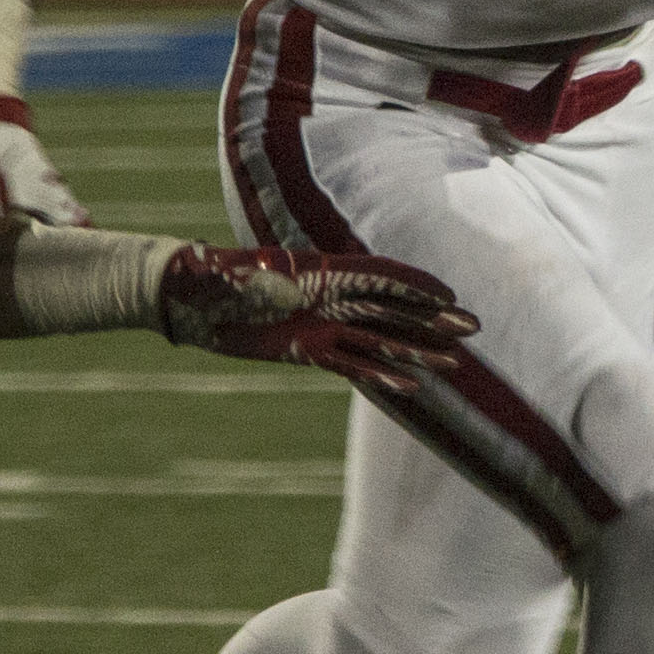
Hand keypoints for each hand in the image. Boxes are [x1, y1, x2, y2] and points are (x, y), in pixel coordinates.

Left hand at [157, 243, 473, 394]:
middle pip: (391, 306)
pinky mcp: (305, 348)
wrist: (182, 297)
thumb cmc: (207, 276)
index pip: (377, 275)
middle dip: (432, 319)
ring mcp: (320, 322)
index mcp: (317, 269)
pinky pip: (352, 364)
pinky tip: (410, 385)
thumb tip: (282, 288)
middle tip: (471, 331)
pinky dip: (381, 373)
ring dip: (417, 350)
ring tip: (455, 363)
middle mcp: (327, 294)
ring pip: (380, 338)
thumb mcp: (233, 276)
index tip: (449, 298)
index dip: (414, 285)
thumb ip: (259, 282)